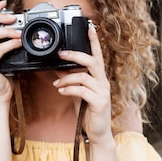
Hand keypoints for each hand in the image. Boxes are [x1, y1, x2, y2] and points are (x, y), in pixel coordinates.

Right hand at [0, 0, 22, 102]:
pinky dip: (10, 44)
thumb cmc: (4, 76)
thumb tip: (21, 31)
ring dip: (6, 30)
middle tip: (12, 17)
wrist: (0, 95)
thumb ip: (10, 43)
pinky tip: (19, 43)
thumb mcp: (8, 56)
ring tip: (18, 31)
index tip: (4, 2)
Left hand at [53, 26, 112, 143]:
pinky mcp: (99, 103)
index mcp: (99, 78)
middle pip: (92, 61)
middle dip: (76, 56)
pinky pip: (83, 91)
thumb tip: (58, 68)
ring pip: (84, 77)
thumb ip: (71, 80)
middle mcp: (103, 82)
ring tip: (58, 85)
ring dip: (67, 79)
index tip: (89, 27)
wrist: (98, 133)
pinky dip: (70, 90)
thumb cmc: (89, 112)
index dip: (94, 41)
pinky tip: (62, 92)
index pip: (98, 55)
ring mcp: (103, 92)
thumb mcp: (77, 93)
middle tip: (61, 54)